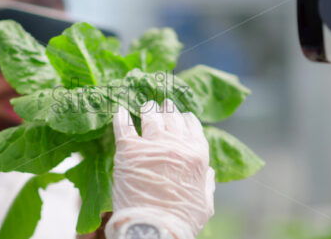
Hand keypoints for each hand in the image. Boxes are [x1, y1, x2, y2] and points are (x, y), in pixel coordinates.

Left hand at [106, 99, 214, 238]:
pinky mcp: (129, 150)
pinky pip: (124, 125)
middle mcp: (176, 144)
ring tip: (144, 105)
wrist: (154, 227)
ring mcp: (152, 145)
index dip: (186, 119)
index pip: (193, 128)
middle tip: (162, 104)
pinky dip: (121, 116)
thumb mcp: (204, 203)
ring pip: (150, 116)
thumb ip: (207, 184)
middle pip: (172, 118)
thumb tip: (209, 172)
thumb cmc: (181, 220)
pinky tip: (120, 111)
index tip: (182, 115)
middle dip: (167, 109)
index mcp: (197, 155)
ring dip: (148, 109)